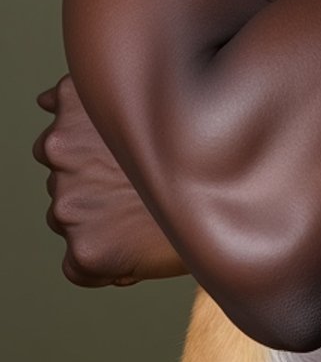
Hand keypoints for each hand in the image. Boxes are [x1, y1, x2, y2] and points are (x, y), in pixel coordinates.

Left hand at [33, 74, 186, 285]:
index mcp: (75, 103)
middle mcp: (63, 148)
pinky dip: (102, 260)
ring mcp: (69, 200)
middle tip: (138, 186)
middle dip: (91, 184)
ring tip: (145, 211)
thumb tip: (43, 101)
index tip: (125, 159)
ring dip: (97, 219)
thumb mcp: (145, 97)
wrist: (236, 192)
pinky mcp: (83, 248)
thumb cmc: (200, 139)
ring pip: (68, 219)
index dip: (93, 154)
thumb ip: (91, 103)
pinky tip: (138, 241)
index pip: (59, 138)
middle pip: (62, 179)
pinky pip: (78, 265)